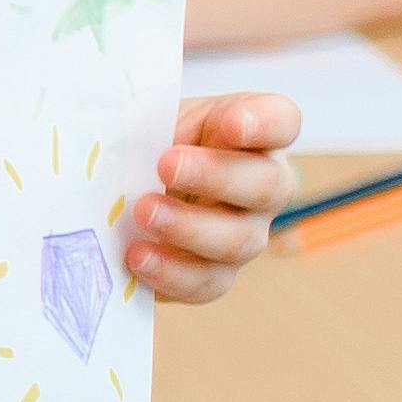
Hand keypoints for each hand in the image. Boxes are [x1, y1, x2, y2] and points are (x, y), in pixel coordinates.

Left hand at [123, 93, 303, 304]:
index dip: (264, 123)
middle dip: (216, 176)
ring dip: (189, 228)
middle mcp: (262, 185)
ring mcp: (245, 233)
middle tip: (166, 166)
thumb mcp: (147, 119)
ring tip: (143, 212)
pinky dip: (171, 271)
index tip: (232, 122)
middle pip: (266, 185)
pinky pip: (206, 282)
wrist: (122, 195)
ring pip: (239, 240)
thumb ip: (149, 119)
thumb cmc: (145, 145)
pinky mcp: (215, 274)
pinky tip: (137, 256)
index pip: (281, 121)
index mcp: (251, 134)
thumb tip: (119, 131)